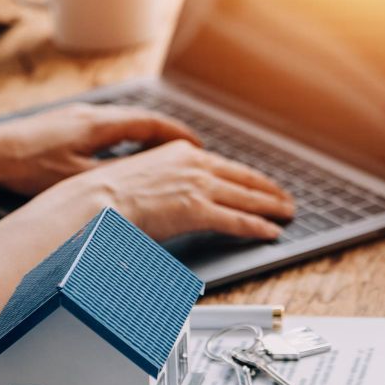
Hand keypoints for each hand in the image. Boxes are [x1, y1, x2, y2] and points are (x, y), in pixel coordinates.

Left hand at [0, 102, 202, 194]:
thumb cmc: (26, 167)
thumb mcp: (76, 179)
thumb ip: (114, 180)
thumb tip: (148, 186)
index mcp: (99, 124)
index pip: (151, 124)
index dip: (179, 135)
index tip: (199, 145)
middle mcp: (90, 115)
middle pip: (141, 120)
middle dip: (168, 136)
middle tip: (190, 150)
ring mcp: (75, 118)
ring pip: (122, 124)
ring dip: (145, 138)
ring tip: (162, 155)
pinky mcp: (61, 126)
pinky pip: (104, 129)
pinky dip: (122, 141)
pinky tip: (121, 158)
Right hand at [65, 139, 294, 241]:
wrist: (97, 199)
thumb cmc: (110, 194)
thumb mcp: (143, 176)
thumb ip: (166, 181)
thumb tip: (173, 195)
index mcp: (181, 152)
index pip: (226, 166)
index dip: (249, 178)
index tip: (263, 184)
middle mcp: (195, 164)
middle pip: (244, 179)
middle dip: (269, 191)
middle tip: (285, 199)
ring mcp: (198, 186)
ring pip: (247, 198)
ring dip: (272, 208)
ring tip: (286, 215)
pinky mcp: (197, 210)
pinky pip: (237, 220)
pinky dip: (258, 227)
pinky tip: (270, 232)